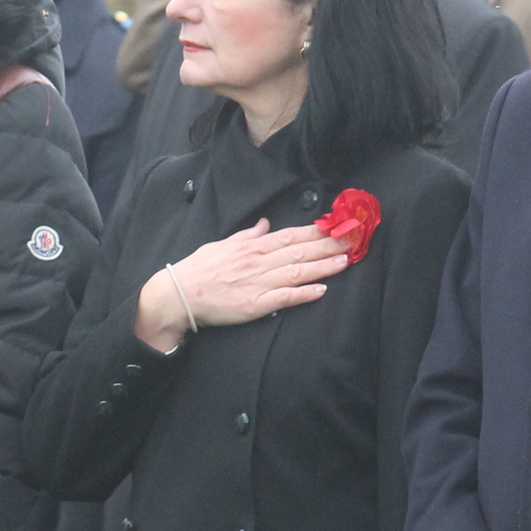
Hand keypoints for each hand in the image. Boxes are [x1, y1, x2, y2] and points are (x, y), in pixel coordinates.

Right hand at [134, 220, 349, 353]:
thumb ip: (246, 235)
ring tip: (345, 261)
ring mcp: (257, 284)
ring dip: (323, 267)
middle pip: (299, 252)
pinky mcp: (254, 306)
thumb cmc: (198, 270)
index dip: (315, 232)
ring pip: (297, 272)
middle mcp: (258, 262)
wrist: (178, 295)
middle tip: (352, 240)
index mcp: (251, 247)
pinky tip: (321, 290)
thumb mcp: (221, 245)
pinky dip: (303, 294)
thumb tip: (265, 224)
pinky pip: (283, 298)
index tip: (335, 227)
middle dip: (328, 246)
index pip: (290, 236)